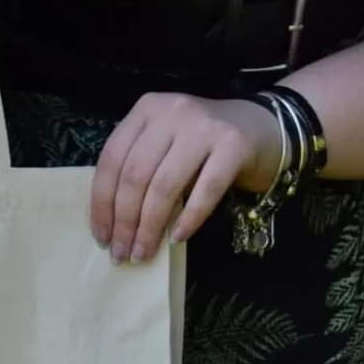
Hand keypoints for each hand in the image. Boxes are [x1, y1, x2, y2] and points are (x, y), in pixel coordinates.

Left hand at [90, 93, 281, 262]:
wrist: (261, 127)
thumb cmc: (201, 145)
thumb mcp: (163, 144)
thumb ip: (138, 168)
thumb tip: (112, 225)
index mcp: (146, 110)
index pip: (111, 160)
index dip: (102, 204)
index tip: (101, 238)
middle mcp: (172, 111)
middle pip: (135, 176)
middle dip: (125, 222)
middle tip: (122, 253)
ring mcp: (204, 126)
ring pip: (164, 186)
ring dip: (150, 227)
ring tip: (143, 253)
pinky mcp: (234, 145)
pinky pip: (204, 191)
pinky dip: (188, 219)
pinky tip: (176, 238)